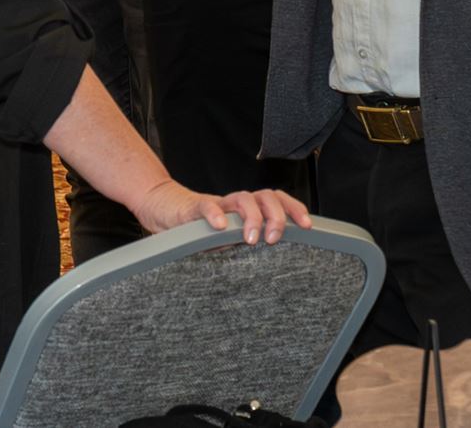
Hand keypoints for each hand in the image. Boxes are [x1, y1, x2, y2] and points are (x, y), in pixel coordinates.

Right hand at [131, 180, 312, 242]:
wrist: (163, 210)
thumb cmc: (197, 230)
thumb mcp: (226, 243)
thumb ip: (244, 249)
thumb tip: (273, 274)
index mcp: (247, 211)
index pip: (277, 201)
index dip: (294, 209)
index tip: (307, 227)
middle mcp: (235, 205)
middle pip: (266, 196)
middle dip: (277, 216)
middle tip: (273, 239)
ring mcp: (216, 205)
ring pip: (243, 198)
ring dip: (252, 216)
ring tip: (250, 239)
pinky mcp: (193, 209)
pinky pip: (206, 207)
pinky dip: (215, 215)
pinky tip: (220, 227)